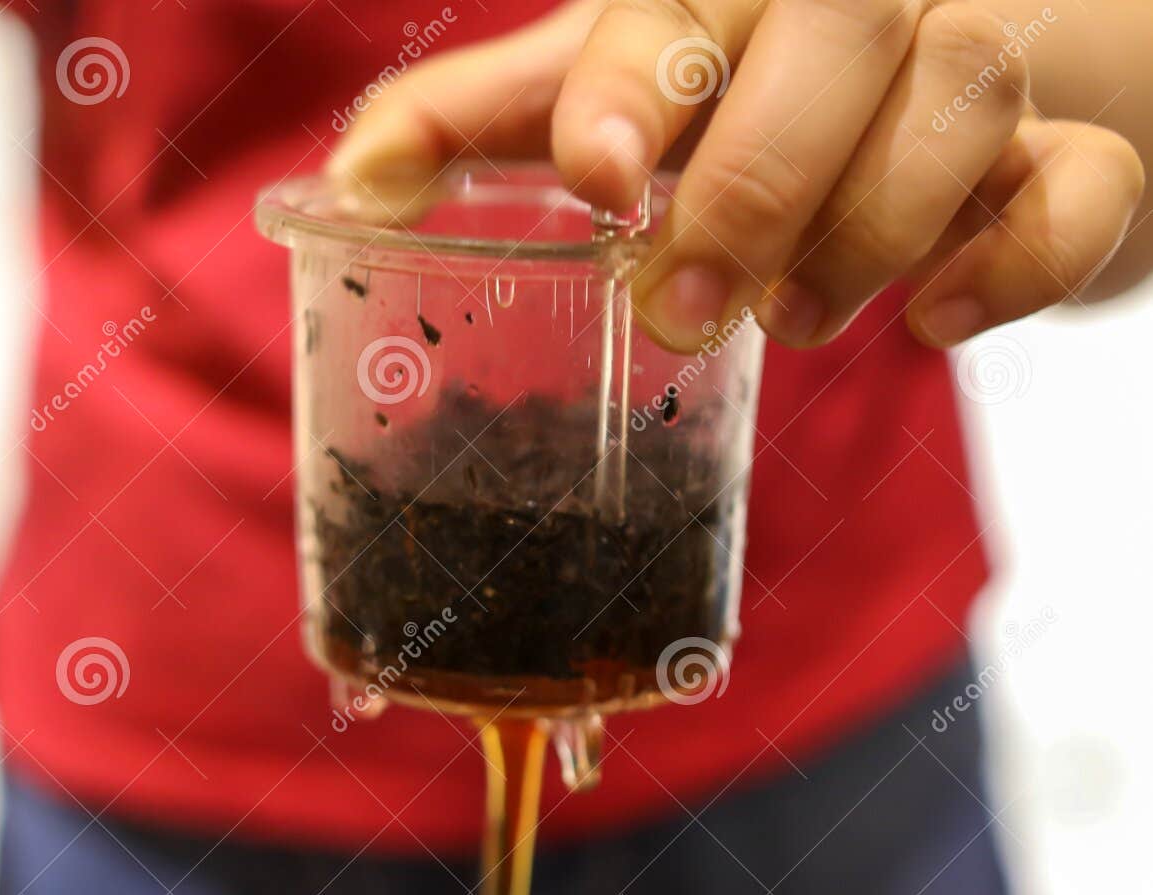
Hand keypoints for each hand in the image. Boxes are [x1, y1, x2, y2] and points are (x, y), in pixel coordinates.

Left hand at [331, 0, 1142, 351]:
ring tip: (795, 318)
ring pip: (963, 99)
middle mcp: (864, 3)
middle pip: (846, 31)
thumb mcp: (624, 86)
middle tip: (685, 310)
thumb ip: (506, 119)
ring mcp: (983, 68)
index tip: (601, 180)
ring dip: (868, 232)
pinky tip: (936, 326)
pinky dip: (1015, 266)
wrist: (939, 104)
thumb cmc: (752, 89)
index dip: (640, 79)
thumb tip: (351, 182)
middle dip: (757, 187)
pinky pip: (1079, 189)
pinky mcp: (1068, 158)